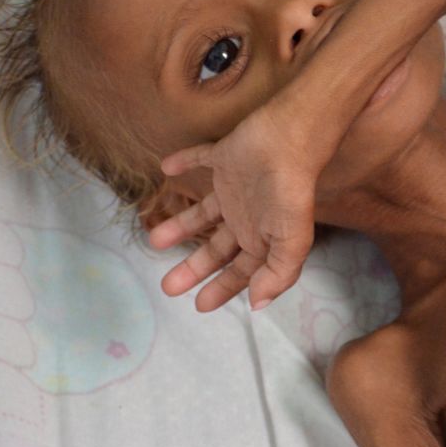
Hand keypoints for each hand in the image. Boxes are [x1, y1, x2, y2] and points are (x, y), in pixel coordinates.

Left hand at [147, 107, 318, 312]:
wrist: (288, 140)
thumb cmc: (289, 193)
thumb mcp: (290, 242)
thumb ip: (277, 275)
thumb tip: (257, 305)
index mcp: (263, 238)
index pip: (240, 271)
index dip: (222, 289)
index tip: (198, 306)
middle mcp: (248, 216)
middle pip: (217, 248)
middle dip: (194, 269)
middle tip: (168, 287)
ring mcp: (235, 186)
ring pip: (203, 212)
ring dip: (180, 226)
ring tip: (154, 240)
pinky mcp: (225, 156)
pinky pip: (199, 159)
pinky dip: (183, 162)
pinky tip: (165, 168)